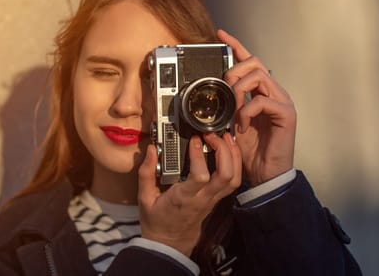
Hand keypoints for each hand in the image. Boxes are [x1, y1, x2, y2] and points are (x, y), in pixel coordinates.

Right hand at [137, 132, 240, 255]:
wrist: (169, 243)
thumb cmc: (156, 220)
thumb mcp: (144, 198)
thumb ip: (146, 173)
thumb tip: (151, 150)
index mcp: (184, 198)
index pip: (200, 177)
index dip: (199, 156)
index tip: (194, 139)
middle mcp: (203, 198)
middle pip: (226, 175)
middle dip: (224, 151)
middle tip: (213, 135)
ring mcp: (212, 199)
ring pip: (234, 178)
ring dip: (233, 156)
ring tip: (225, 138)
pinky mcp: (216, 198)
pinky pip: (233, 182)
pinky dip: (235, 164)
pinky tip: (228, 151)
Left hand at [218, 29, 295, 186]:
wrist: (265, 173)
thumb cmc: (251, 150)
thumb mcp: (232, 124)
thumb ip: (228, 106)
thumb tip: (213, 94)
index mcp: (260, 92)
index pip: (250, 62)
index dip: (236, 46)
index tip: (220, 35)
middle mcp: (273, 93)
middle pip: (254, 63)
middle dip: (234, 70)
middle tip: (224, 88)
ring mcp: (282, 101)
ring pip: (259, 76)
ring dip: (239, 91)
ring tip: (233, 111)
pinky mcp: (286, 114)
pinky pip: (262, 101)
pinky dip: (246, 112)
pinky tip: (241, 126)